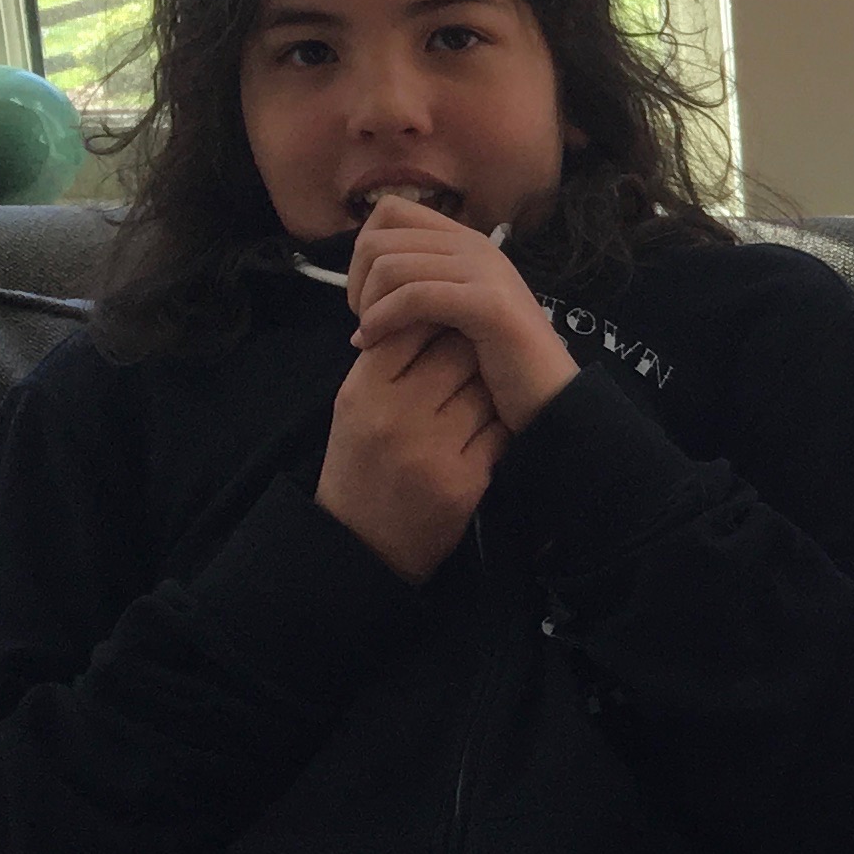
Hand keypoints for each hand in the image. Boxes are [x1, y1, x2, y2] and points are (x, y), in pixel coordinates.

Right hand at [318, 324, 505, 579]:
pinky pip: (499, 430)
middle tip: (471, 356)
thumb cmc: (360, 465)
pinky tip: (484, 431)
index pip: (410, 325)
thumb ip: (386, 359)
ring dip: (488, 387)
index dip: (435, 318)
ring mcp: (433, 450)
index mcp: (364, 392)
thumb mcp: (355, 406)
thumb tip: (429, 307)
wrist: (362, 546)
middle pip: (458, 350)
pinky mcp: (465, 481)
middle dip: (470, 348)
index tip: (445, 323)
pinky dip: (498, 426)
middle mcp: (396, 417)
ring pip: (485, 388)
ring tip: (475, 396)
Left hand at [346, 196, 580, 429]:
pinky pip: (413, 296)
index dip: (364, 250)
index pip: (390, 211)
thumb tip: (365, 278)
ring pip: (390, 265)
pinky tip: (374, 343)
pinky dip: (383, 319)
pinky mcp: (486, 303)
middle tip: (366, 320)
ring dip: (368, 304)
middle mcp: (474, 245)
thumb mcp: (453, 312)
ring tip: (370, 336)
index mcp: (464, 241)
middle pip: (379, 237)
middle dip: (357, 280)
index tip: (368, 295)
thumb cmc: (497, 362)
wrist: (551, 397)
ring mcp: (484, 270)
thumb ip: (421, 284)